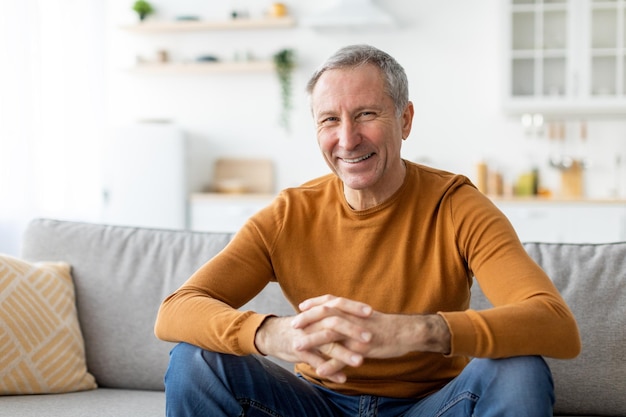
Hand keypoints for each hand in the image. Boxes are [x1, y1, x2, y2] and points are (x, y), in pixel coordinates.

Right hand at [254, 295, 372, 382]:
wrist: (272, 334)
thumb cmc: (300, 326)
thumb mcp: (315, 316)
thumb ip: (332, 314)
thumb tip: (355, 315)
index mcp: (319, 312)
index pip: (338, 305)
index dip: (354, 307)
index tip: (372, 312)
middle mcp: (313, 322)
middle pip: (334, 322)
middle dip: (353, 330)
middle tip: (370, 337)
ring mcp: (305, 336)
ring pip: (327, 344)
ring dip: (344, 354)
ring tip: (360, 362)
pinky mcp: (299, 350)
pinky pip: (315, 361)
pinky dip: (329, 370)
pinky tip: (342, 378)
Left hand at [255, 295, 450, 382]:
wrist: (407, 333)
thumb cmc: (386, 325)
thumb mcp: (367, 316)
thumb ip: (353, 314)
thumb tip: (340, 313)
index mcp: (354, 310)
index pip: (330, 301)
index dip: (314, 303)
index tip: (301, 306)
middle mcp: (354, 318)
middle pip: (326, 314)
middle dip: (308, 319)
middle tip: (294, 324)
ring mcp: (357, 333)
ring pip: (331, 335)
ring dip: (312, 341)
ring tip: (297, 347)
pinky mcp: (363, 349)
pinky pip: (344, 358)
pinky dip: (330, 364)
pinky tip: (319, 370)